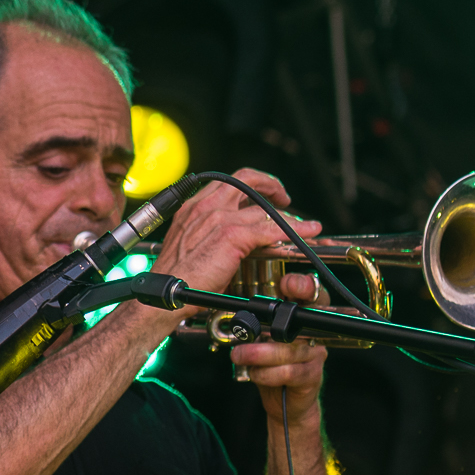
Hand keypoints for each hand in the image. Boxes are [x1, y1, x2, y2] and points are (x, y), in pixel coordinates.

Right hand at [151, 168, 320, 294]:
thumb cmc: (175, 279)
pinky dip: (295, 229)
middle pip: (246, 180)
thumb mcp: (189, 246)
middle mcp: (205, 206)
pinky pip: (272, 228)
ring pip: (264, 209)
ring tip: (304, 225)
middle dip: (270, 185)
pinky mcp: (233, 235)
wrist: (166, 294)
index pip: (227, 183)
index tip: (262, 195)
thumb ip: (207, 235)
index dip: (250, 185)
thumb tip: (229, 241)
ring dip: (289, 216)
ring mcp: (219, 218)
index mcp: (193, 207)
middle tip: (283, 198)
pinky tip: (308, 232)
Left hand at [233, 271, 327, 417]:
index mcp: (302, 317)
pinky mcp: (312, 375)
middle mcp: (313, 333)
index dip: (303, 286)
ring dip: (258, 354)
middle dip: (284, 318)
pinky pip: (288, 371)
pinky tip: (255, 373)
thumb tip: (236, 319)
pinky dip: (266, 374)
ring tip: (239, 355)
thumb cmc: (272, 365)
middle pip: (306, 318)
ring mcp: (314, 354)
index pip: (311, 293)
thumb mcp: (260, 340)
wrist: (284, 400)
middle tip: (255, 327)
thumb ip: (255, 326)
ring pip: (288, 349)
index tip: (287, 285)